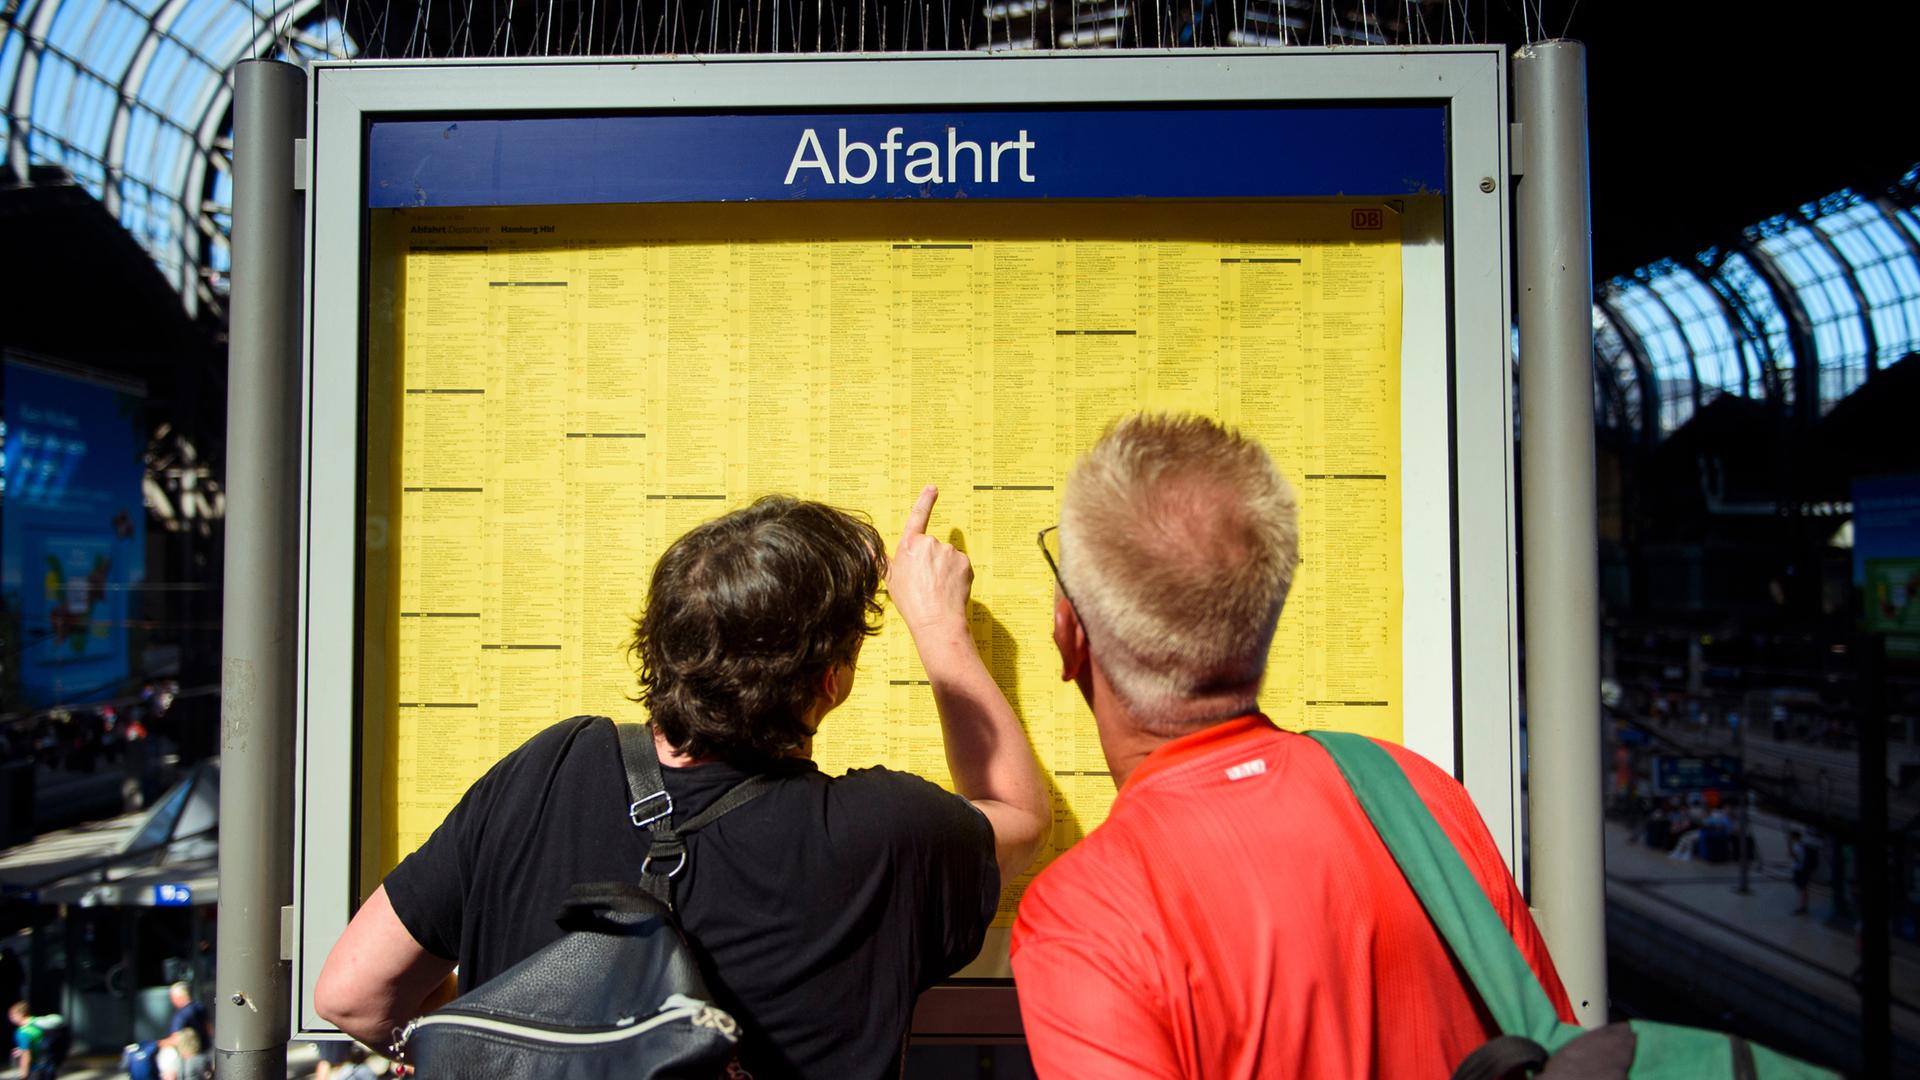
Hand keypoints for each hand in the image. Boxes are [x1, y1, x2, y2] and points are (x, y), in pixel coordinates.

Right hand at [888, 485, 972, 634]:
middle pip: (932, 547)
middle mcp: (930, 543)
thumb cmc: (911, 601)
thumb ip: (880, 558)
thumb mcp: (889, 578)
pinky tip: (949, 589)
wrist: (936, 619)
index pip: (918, 517)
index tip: (932, 488)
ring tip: (936, 589)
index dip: (925, 501)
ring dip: (944, 568)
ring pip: (947, 557)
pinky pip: (960, 565)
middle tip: (925, 582)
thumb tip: (867, 543)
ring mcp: (949, 552)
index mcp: (909, 546)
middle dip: (930, 560)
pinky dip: (957, 575)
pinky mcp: (965, 562)